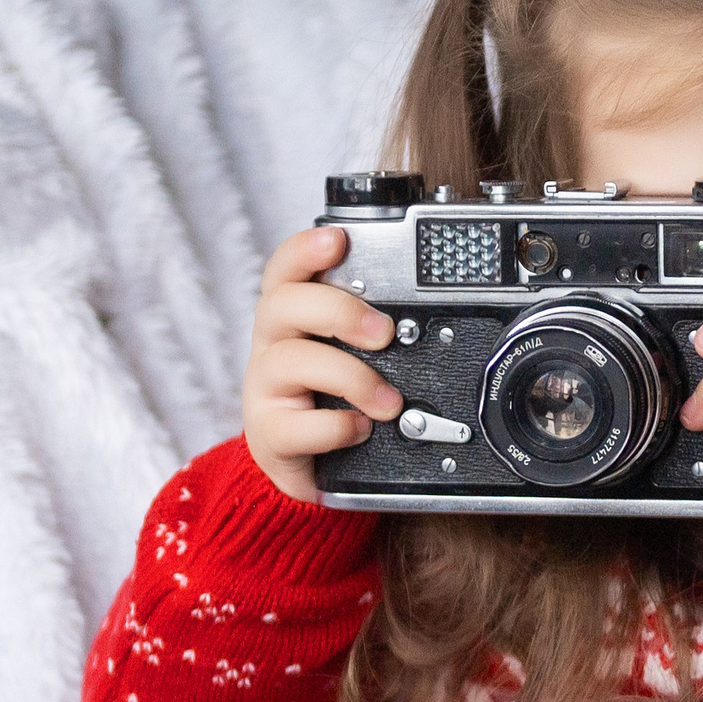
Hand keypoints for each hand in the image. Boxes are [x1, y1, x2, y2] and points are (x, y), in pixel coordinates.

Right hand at [243, 226, 403, 502]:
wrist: (314, 462)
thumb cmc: (336, 394)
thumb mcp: (357, 353)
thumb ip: (380, 327)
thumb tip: (437, 314)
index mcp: (295, 314)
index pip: (288, 269)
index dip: (306, 249)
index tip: (338, 239)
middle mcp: (274, 343)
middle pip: (283, 305)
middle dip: (338, 311)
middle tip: (383, 332)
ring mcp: (265, 388)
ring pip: (290, 361)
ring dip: (351, 377)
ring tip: (390, 401)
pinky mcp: (269, 433)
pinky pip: (293, 425)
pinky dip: (335, 427)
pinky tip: (361, 429)